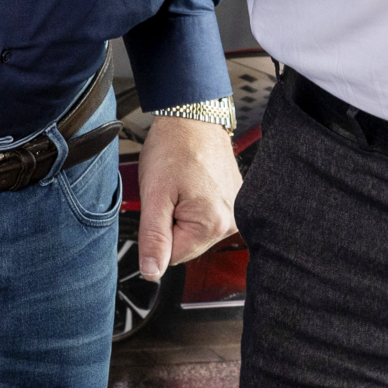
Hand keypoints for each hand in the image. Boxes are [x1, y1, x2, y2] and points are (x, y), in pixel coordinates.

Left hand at [135, 115, 240, 281]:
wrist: (192, 115)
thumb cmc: (175, 146)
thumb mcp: (155, 194)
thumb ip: (154, 238)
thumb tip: (152, 272)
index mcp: (214, 224)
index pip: (174, 257)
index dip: (158, 233)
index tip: (159, 206)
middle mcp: (232, 221)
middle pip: (186, 245)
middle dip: (170, 224)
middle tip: (168, 192)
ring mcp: (236, 210)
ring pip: (194, 231)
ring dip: (181, 214)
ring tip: (179, 185)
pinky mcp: (234, 200)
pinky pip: (206, 216)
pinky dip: (193, 204)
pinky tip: (190, 183)